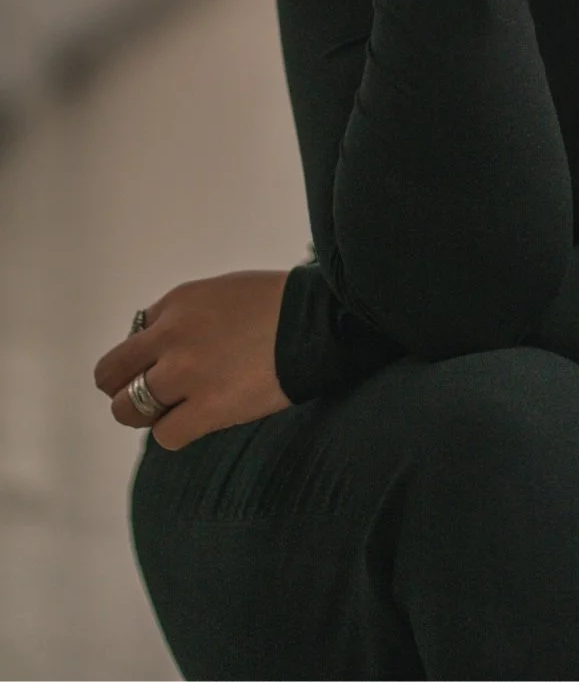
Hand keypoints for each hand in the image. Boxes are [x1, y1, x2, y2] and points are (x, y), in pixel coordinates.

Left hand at [93, 271, 293, 450]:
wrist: (318, 322)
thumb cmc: (278, 303)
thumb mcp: (222, 291)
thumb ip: (186, 315)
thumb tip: (162, 346)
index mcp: (177, 302)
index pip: (133, 337)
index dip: (147, 356)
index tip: (167, 364)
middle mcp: (171, 335)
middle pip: (111, 374)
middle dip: (125, 387)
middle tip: (152, 395)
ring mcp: (186, 373)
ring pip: (127, 409)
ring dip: (146, 414)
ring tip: (176, 411)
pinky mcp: (207, 408)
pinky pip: (165, 435)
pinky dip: (176, 432)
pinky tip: (197, 422)